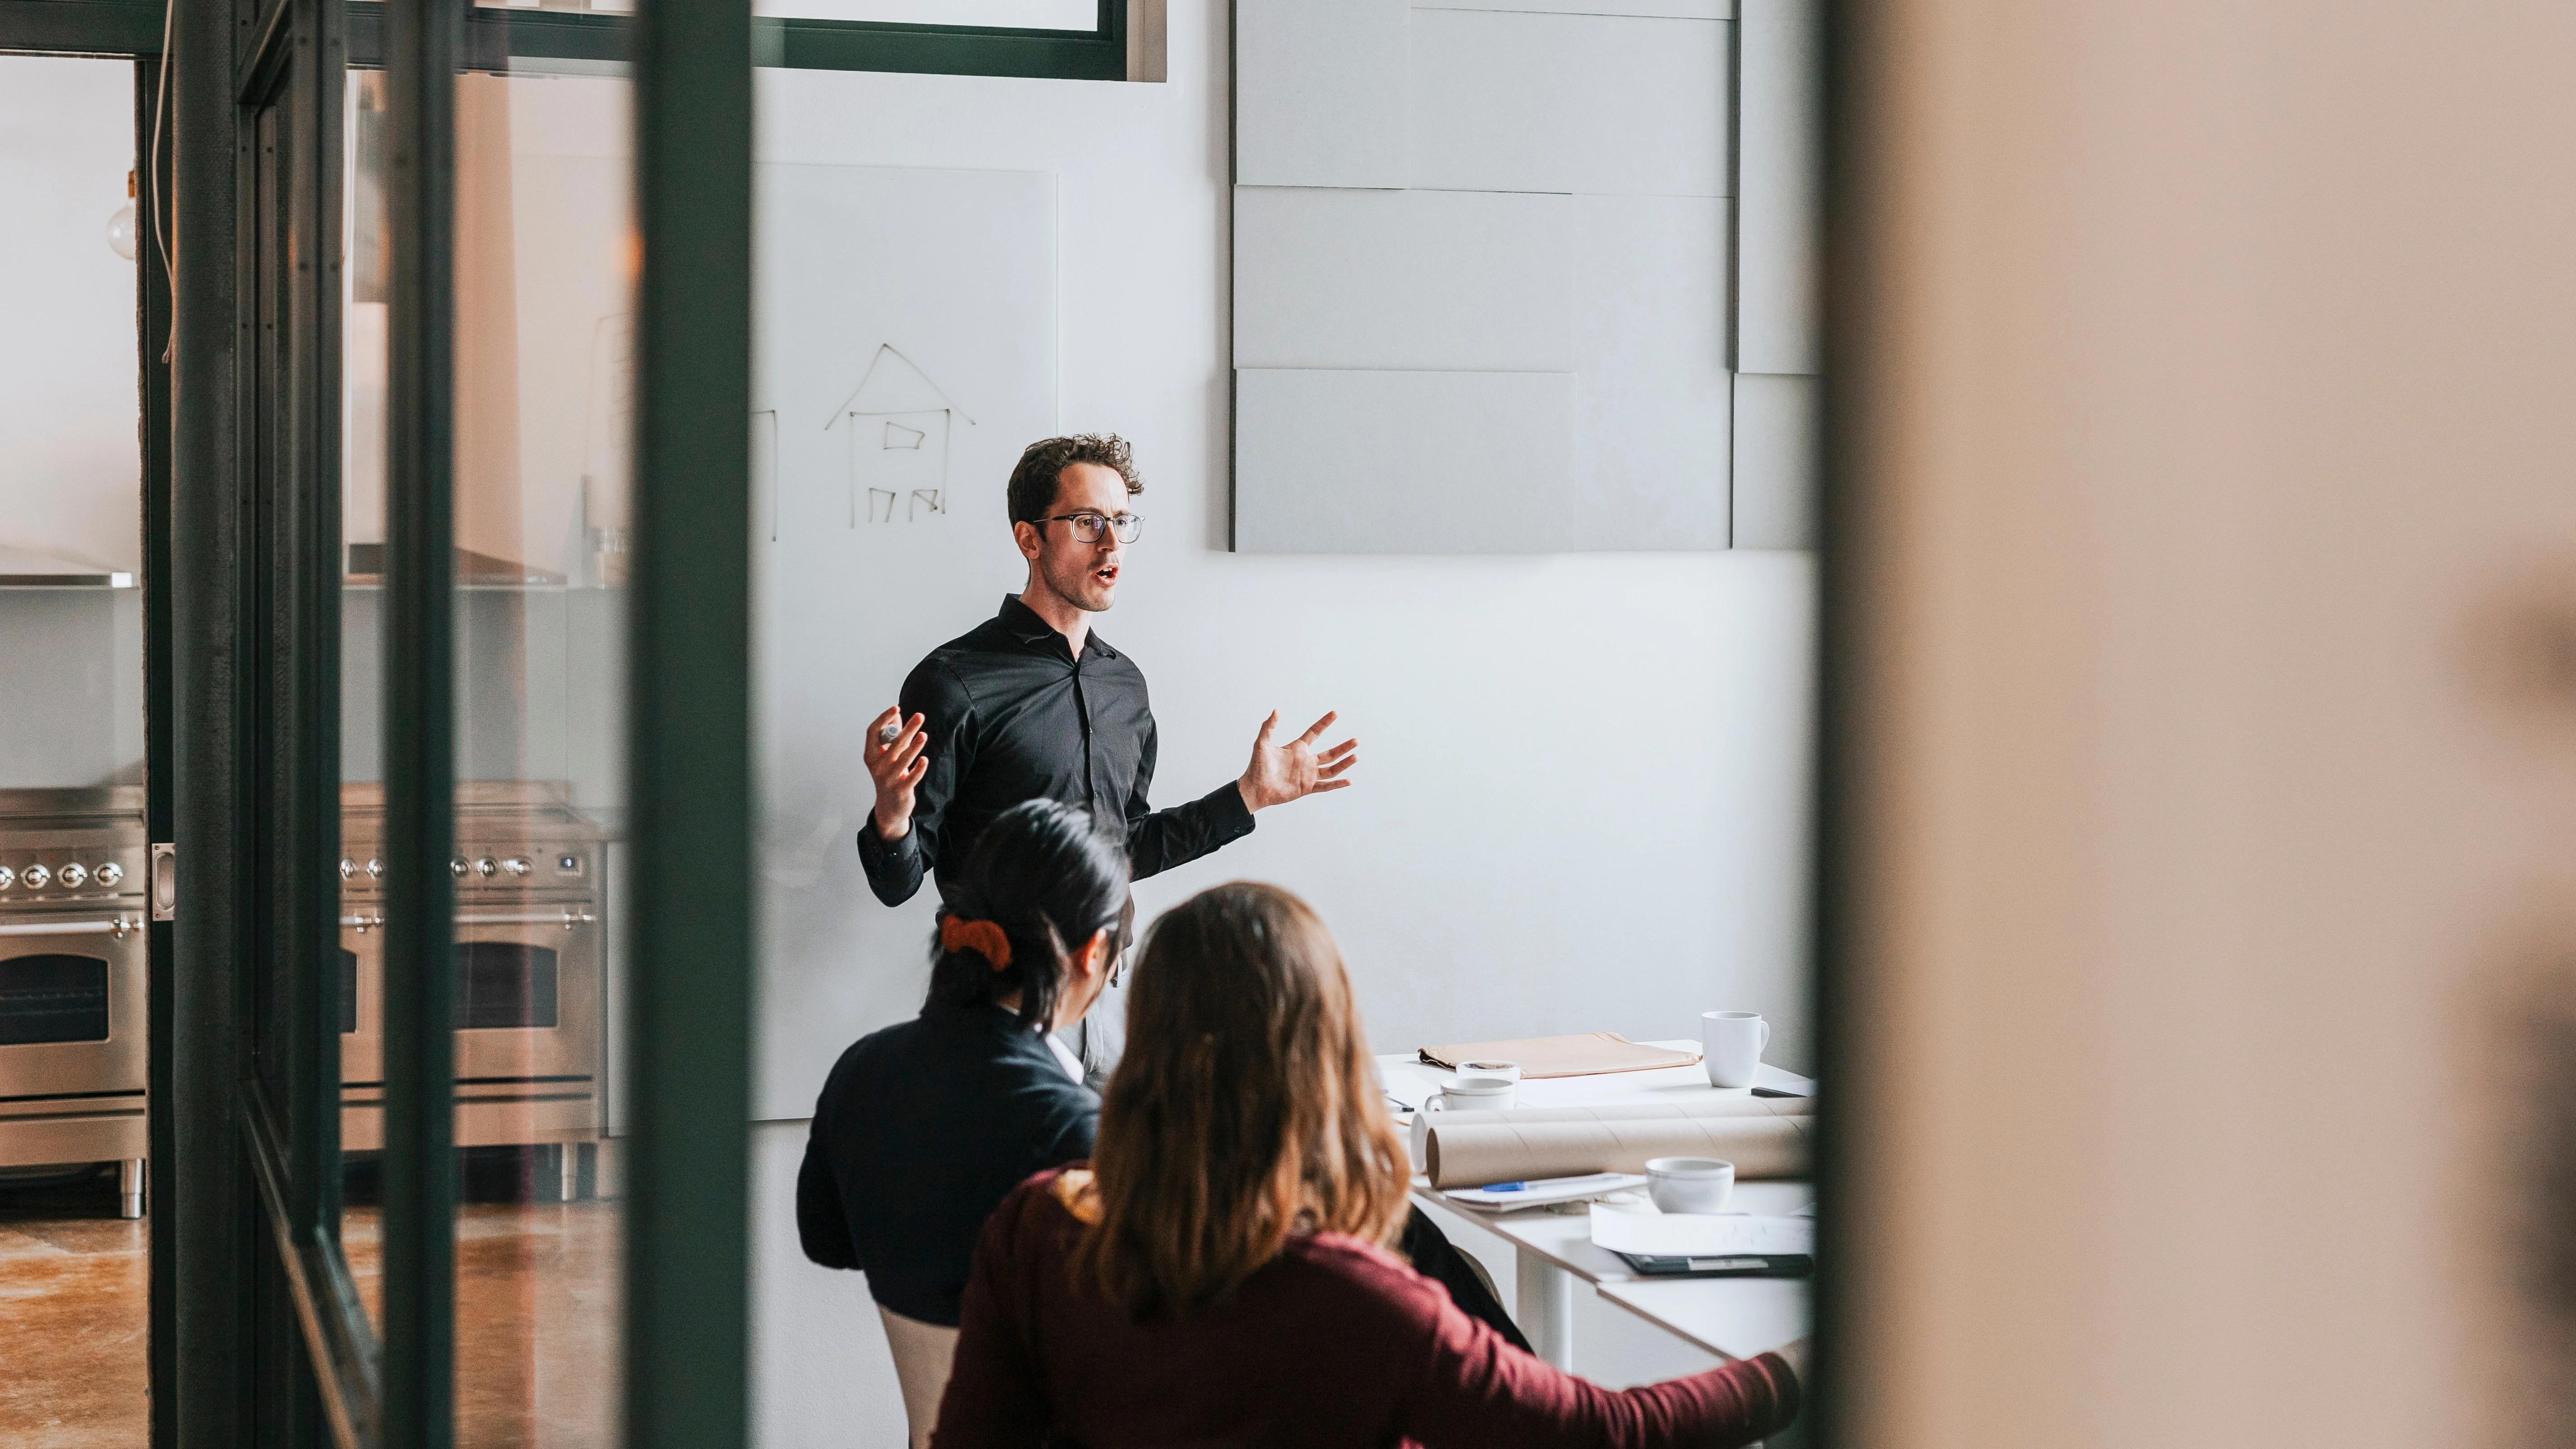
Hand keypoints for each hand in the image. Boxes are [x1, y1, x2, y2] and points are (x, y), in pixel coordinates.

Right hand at [866, 706, 928, 838]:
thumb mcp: (886, 756)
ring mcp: (888, 779)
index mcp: (871, 755)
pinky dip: (918, 769)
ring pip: (903, 760)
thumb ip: (891, 736)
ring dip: (914, 747)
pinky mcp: (901, 790)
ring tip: (923, 735)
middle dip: (907, 729)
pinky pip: (912, 777)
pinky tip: (924, 760)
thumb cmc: (889, 774)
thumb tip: (897, 714)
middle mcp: (877, 766)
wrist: (889, 806)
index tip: (896, 707)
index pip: (873, 732)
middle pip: (893, 744)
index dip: (884, 719)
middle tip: (920, 716)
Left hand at [1236, 710, 1356, 811]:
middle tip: (1356, 740)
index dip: (1324, 723)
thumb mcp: (1262, 743)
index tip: (1335, 713)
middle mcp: (1305, 761)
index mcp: (1297, 748)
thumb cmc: (1257, 766)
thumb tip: (1276, 710)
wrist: (1255, 788)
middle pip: (1330, 753)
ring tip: (1356, 756)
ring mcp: (1307, 775)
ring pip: (1331, 769)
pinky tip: (1349, 781)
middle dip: (1343, 747)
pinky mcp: (1306, 788)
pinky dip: (1337, 784)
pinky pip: (1325, 786)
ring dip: (1344, 763)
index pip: (1315, 732)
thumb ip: (1268, 727)